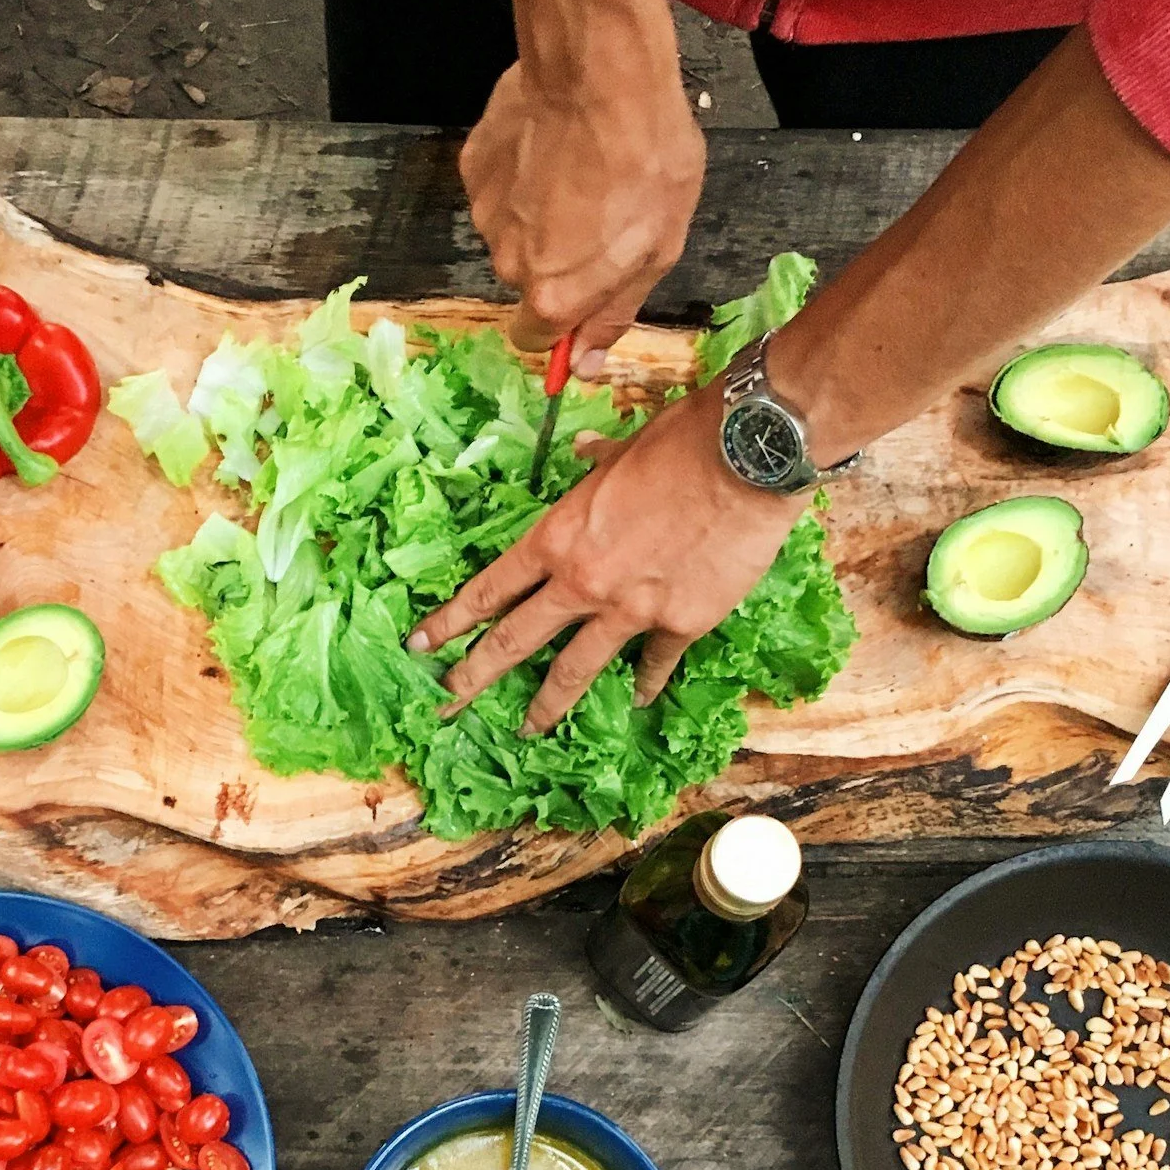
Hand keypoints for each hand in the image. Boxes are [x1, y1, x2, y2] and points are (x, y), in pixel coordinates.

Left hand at [408, 385, 806, 734]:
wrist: (748, 456)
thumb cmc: (682, 440)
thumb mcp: (623, 449)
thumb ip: (595, 465)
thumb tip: (582, 454)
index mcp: (558, 538)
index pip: (490, 590)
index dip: (451, 621)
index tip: (421, 645)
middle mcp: (583, 583)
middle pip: (515, 641)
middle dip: (474, 676)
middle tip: (446, 704)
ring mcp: (630, 610)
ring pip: (574, 670)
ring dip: (547, 705)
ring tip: (527, 729)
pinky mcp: (680, 624)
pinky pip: (654, 664)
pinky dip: (646, 683)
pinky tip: (636, 698)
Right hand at [460, 0, 702, 375]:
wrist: (601, 71)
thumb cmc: (645, 158)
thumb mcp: (658, 248)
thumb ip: (614, 312)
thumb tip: (585, 364)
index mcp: (552, 294)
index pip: (535, 339)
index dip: (562, 321)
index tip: (584, 294)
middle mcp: (508, 263)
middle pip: (527, 280)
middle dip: (558, 259)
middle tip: (600, 214)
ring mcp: (486, 213)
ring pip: (512, 231)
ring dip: (541, 214)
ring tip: (580, 172)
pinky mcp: (474, 167)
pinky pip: (499, 187)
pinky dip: (522, 175)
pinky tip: (554, 147)